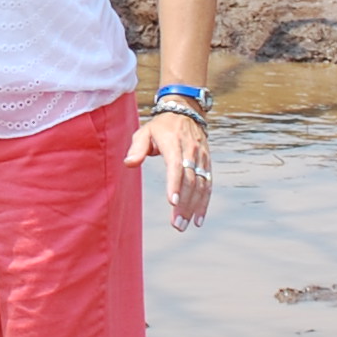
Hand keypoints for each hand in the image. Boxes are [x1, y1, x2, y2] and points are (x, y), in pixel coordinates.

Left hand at [129, 108, 211, 230]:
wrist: (185, 111)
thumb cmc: (160, 126)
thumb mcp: (144, 131)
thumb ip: (137, 148)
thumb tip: (129, 163)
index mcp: (174, 143)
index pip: (176, 166)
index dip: (175, 184)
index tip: (171, 202)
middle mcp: (191, 151)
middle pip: (190, 180)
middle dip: (184, 204)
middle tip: (176, 225)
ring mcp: (201, 157)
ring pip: (201, 185)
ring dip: (194, 207)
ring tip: (184, 225)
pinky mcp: (207, 163)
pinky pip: (208, 185)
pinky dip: (204, 203)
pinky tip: (198, 219)